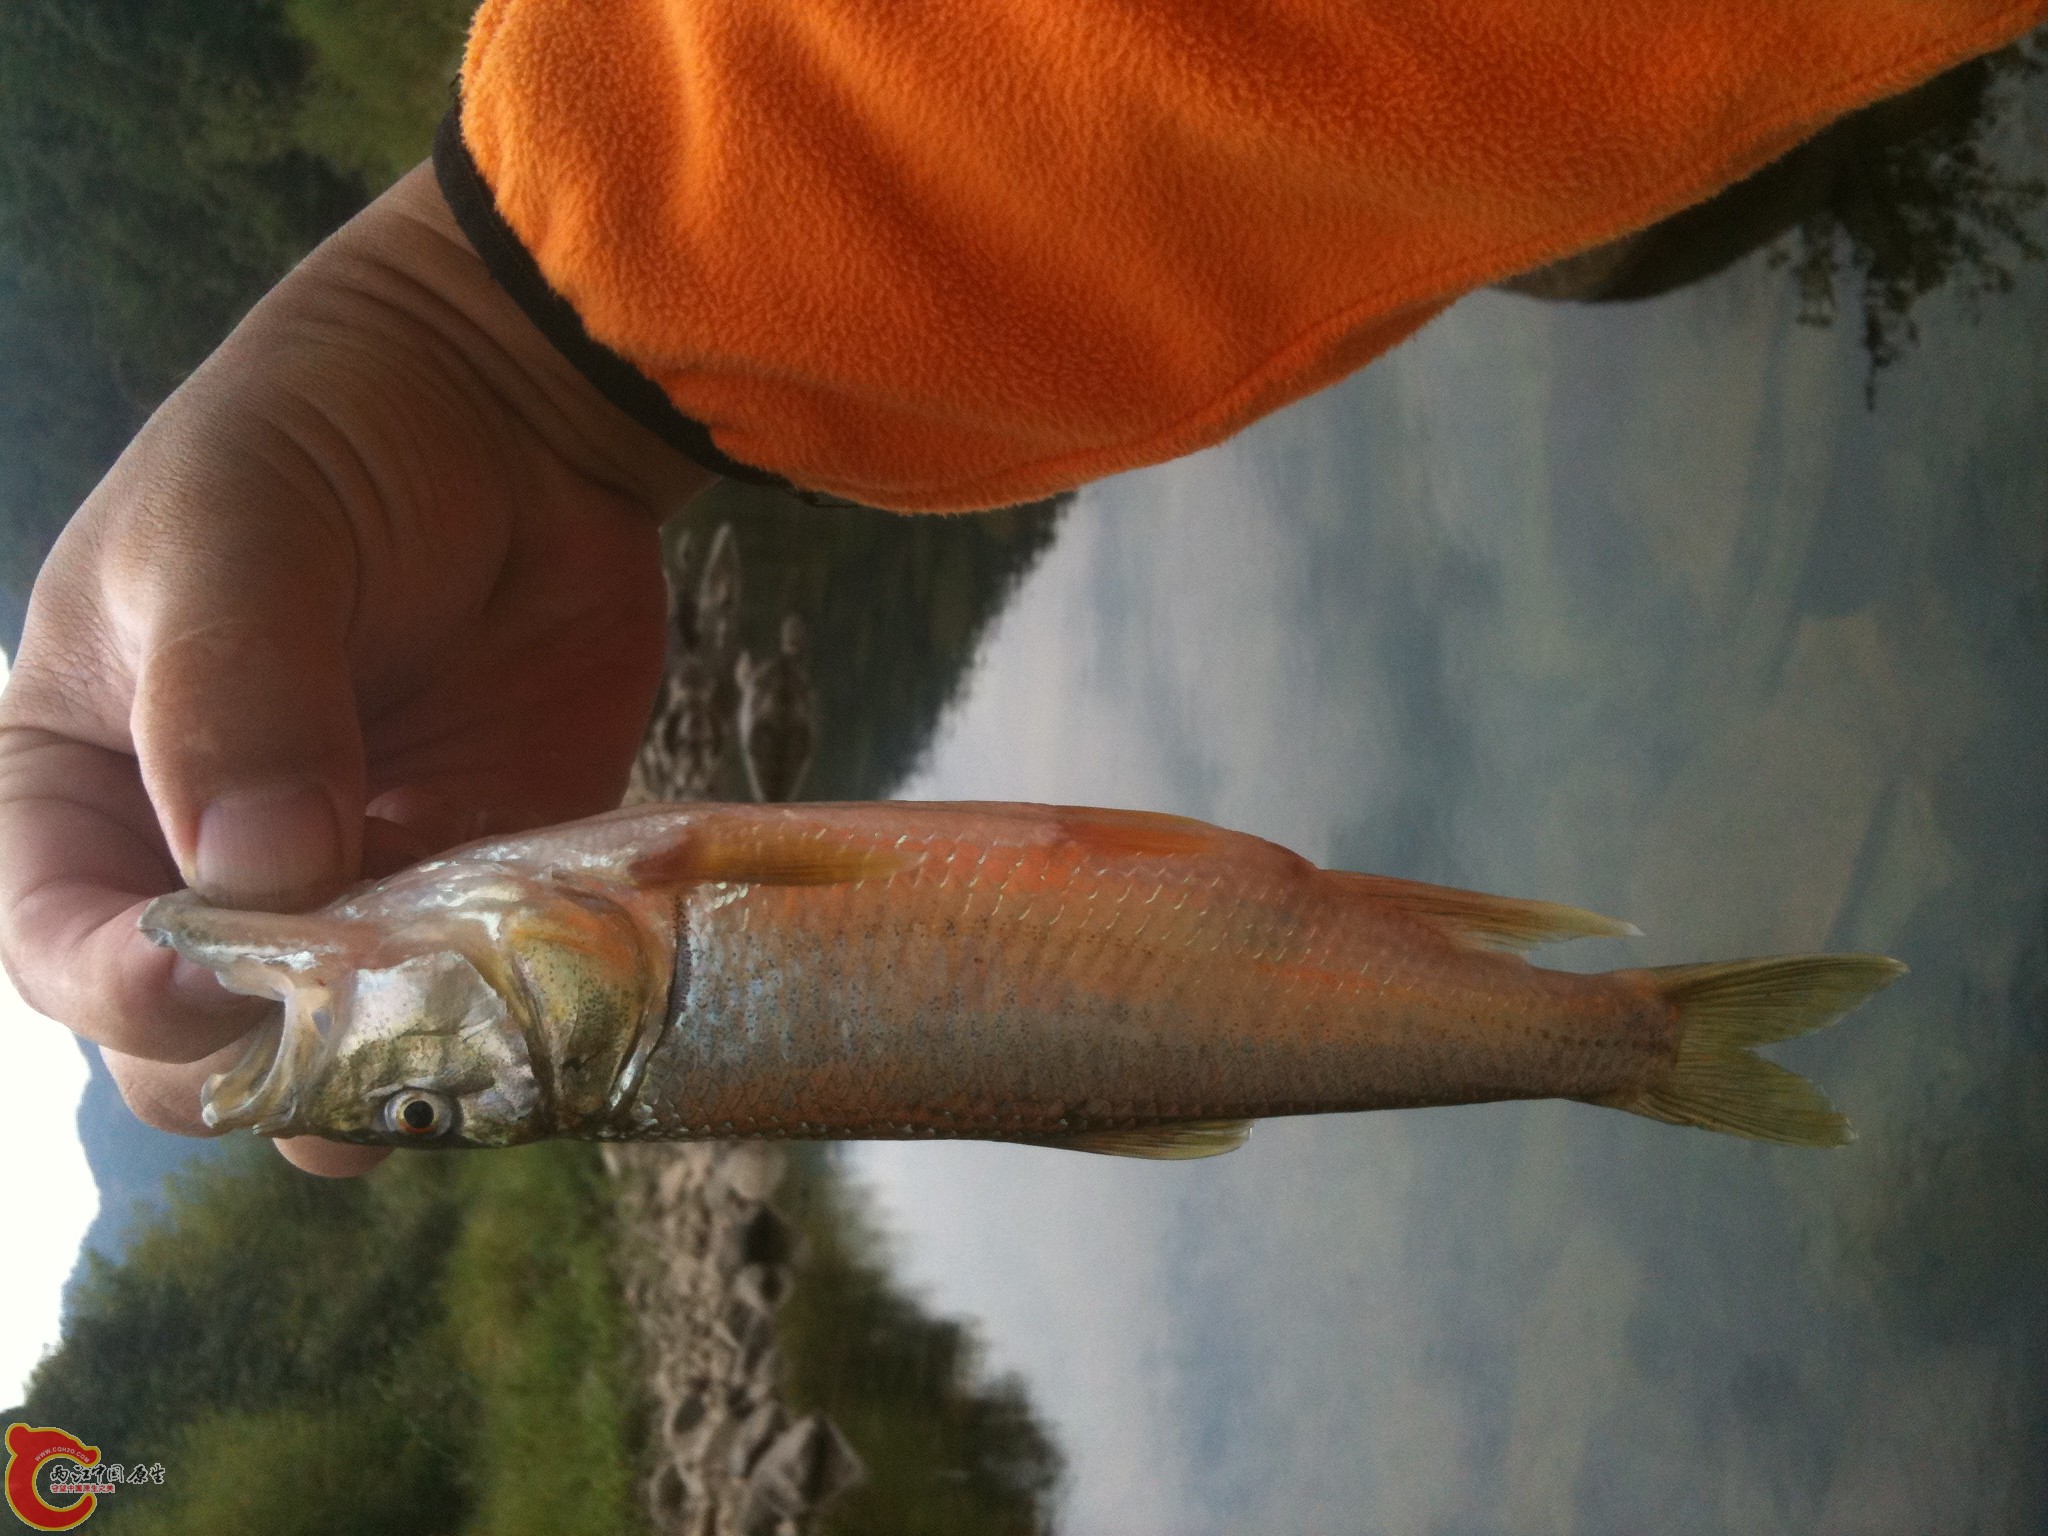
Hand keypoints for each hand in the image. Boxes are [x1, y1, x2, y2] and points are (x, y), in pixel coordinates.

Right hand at [0, 164, 712, 1174]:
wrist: (516, 408)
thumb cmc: (331, 439)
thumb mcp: (239, 535)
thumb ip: (230, 696)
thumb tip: (257, 878)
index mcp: (79, 789)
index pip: (62, 951)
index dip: (127, 991)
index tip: (220, 974)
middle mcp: (206, 866)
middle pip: (201, 1045)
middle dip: (272, 1054)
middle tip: (371, 1010)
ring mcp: (355, 887)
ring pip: (352, 1056)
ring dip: (403, 1069)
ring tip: (465, 1026)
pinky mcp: (483, 884)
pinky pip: (487, 997)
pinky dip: (515, 1015)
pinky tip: (553, 986)